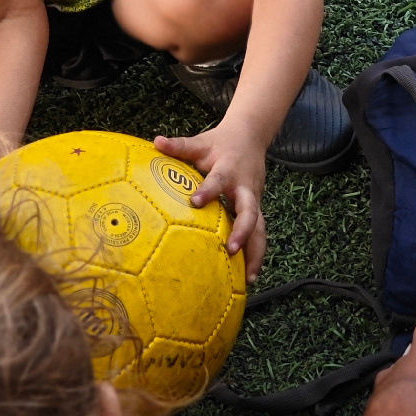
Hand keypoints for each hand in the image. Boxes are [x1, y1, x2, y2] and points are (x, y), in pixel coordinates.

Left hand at [153, 124, 266, 279]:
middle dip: (243, 230)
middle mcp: (245, 187)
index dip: (208, 190)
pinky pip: (259, 233)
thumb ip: (179, 145)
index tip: (195, 202)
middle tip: (231, 249)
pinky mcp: (257, 210)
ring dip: (256, 252)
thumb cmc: (220, 143)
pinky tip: (249, 276)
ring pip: (260, 228)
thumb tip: (155, 142)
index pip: (219, 180)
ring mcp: (254, 200)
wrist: (251, 136)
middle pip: (250, 210)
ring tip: (249, 278)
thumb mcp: (200, 142)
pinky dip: (256, 254)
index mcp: (229, 169)